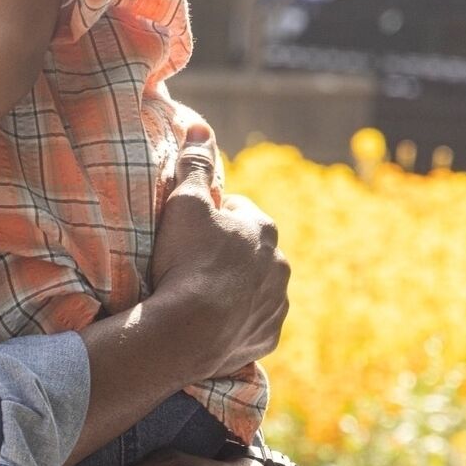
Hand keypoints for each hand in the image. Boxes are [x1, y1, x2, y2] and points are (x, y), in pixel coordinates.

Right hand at [150, 126, 288, 379]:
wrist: (188, 331)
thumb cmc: (187, 261)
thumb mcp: (185, 203)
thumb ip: (196, 164)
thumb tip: (200, 128)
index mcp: (264, 229)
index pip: (240, 212)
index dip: (214, 218)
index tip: (192, 230)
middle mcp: (280, 266)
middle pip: (253, 253)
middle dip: (231, 255)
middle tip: (194, 264)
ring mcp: (276, 305)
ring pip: (258, 289)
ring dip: (237, 290)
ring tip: (202, 297)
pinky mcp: (267, 338)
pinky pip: (253, 325)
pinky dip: (237, 323)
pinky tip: (213, 325)